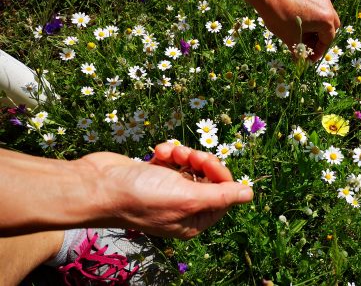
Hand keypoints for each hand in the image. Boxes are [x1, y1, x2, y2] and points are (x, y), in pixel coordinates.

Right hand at [80, 143, 252, 238]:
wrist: (98, 184)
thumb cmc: (142, 195)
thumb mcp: (188, 198)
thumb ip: (221, 195)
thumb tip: (249, 194)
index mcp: (193, 220)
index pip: (224, 195)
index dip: (221, 176)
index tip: (208, 164)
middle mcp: (183, 206)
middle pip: (209, 178)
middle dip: (200, 161)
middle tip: (188, 155)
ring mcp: (168, 189)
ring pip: (191, 165)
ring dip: (183, 154)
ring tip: (168, 153)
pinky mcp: (156, 173)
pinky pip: (173, 159)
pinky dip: (167, 153)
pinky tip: (157, 152)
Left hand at [230, 0, 339, 61]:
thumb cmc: (279, 15)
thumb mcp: (290, 39)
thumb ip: (299, 53)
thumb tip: (301, 62)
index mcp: (326, 19)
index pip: (328, 40)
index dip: (318, 52)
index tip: (309, 58)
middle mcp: (327, 6)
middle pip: (330, 26)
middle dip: (320, 38)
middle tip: (307, 45)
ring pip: (323, 14)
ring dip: (315, 26)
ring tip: (300, 33)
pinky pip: (315, 5)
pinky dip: (310, 14)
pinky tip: (296, 19)